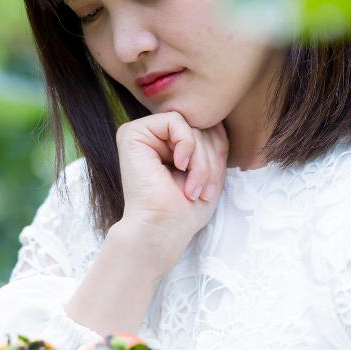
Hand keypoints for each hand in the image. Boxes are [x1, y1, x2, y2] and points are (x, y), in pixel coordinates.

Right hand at [114, 111, 227, 273]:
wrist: (162, 230)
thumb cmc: (184, 211)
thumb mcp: (208, 171)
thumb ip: (212, 143)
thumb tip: (217, 119)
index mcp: (168, 146)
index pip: (206, 131)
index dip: (218, 154)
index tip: (212, 187)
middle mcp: (152, 137)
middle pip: (199, 127)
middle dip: (210, 159)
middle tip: (204, 190)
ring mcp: (141, 134)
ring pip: (190, 125)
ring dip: (201, 160)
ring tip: (194, 187)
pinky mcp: (132, 133)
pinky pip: (175, 120)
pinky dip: (187, 144)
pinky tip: (179, 166)